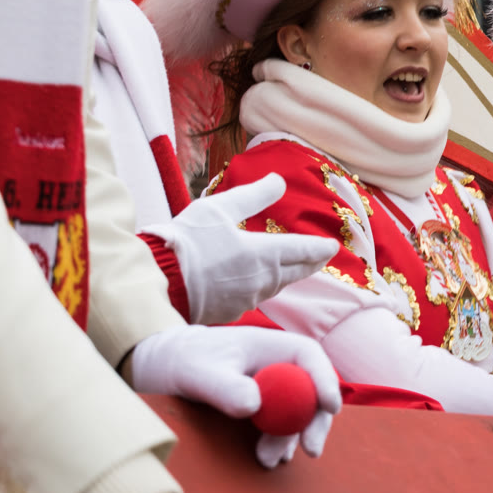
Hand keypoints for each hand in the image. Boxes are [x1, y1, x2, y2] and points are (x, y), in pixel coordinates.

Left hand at [129, 324, 339, 467]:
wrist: (174, 370)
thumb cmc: (188, 361)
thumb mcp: (201, 373)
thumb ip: (226, 388)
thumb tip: (254, 406)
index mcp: (275, 345)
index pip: (311, 358)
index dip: (325, 381)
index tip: (330, 407)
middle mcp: (283, 366)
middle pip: (313, 390)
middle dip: (314, 422)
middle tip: (311, 450)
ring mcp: (278, 388)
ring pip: (300, 414)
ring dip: (290, 439)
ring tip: (268, 460)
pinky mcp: (269, 407)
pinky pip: (284, 426)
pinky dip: (280, 442)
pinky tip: (269, 457)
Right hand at [141, 174, 339, 325]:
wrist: (158, 281)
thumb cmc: (188, 241)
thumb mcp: (221, 208)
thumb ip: (254, 195)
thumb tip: (278, 180)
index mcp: (264, 254)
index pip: (303, 251)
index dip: (320, 248)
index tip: (333, 247)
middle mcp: (262, 280)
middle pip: (295, 272)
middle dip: (311, 264)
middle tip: (323, 258)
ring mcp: (246, 299)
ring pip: (276, 286)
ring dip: (288, 276)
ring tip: (295, 269)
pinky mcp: (229, 312)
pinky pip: (254, 298)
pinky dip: (263, 288)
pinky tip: (258, 285)